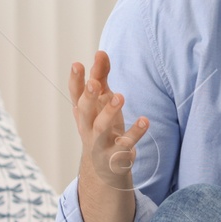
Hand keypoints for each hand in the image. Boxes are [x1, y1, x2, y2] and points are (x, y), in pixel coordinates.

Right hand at [69, 49, 148, 192]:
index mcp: (83, 113)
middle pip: (83, 111)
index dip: (75, 80)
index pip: (75, 95)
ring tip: (120, 96)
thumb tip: (101, 52)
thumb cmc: (102, 127)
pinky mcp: (116, 154)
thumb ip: (101, 77)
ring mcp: (100, 143)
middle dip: (88, 97)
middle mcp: (87, 127)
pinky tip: (145, 120)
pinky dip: (135, 132)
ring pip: (101, 128)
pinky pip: (125, 143)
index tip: (77, 64)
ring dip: (109, 112)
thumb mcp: (101, 102)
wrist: (104, 170)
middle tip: (94, 83)